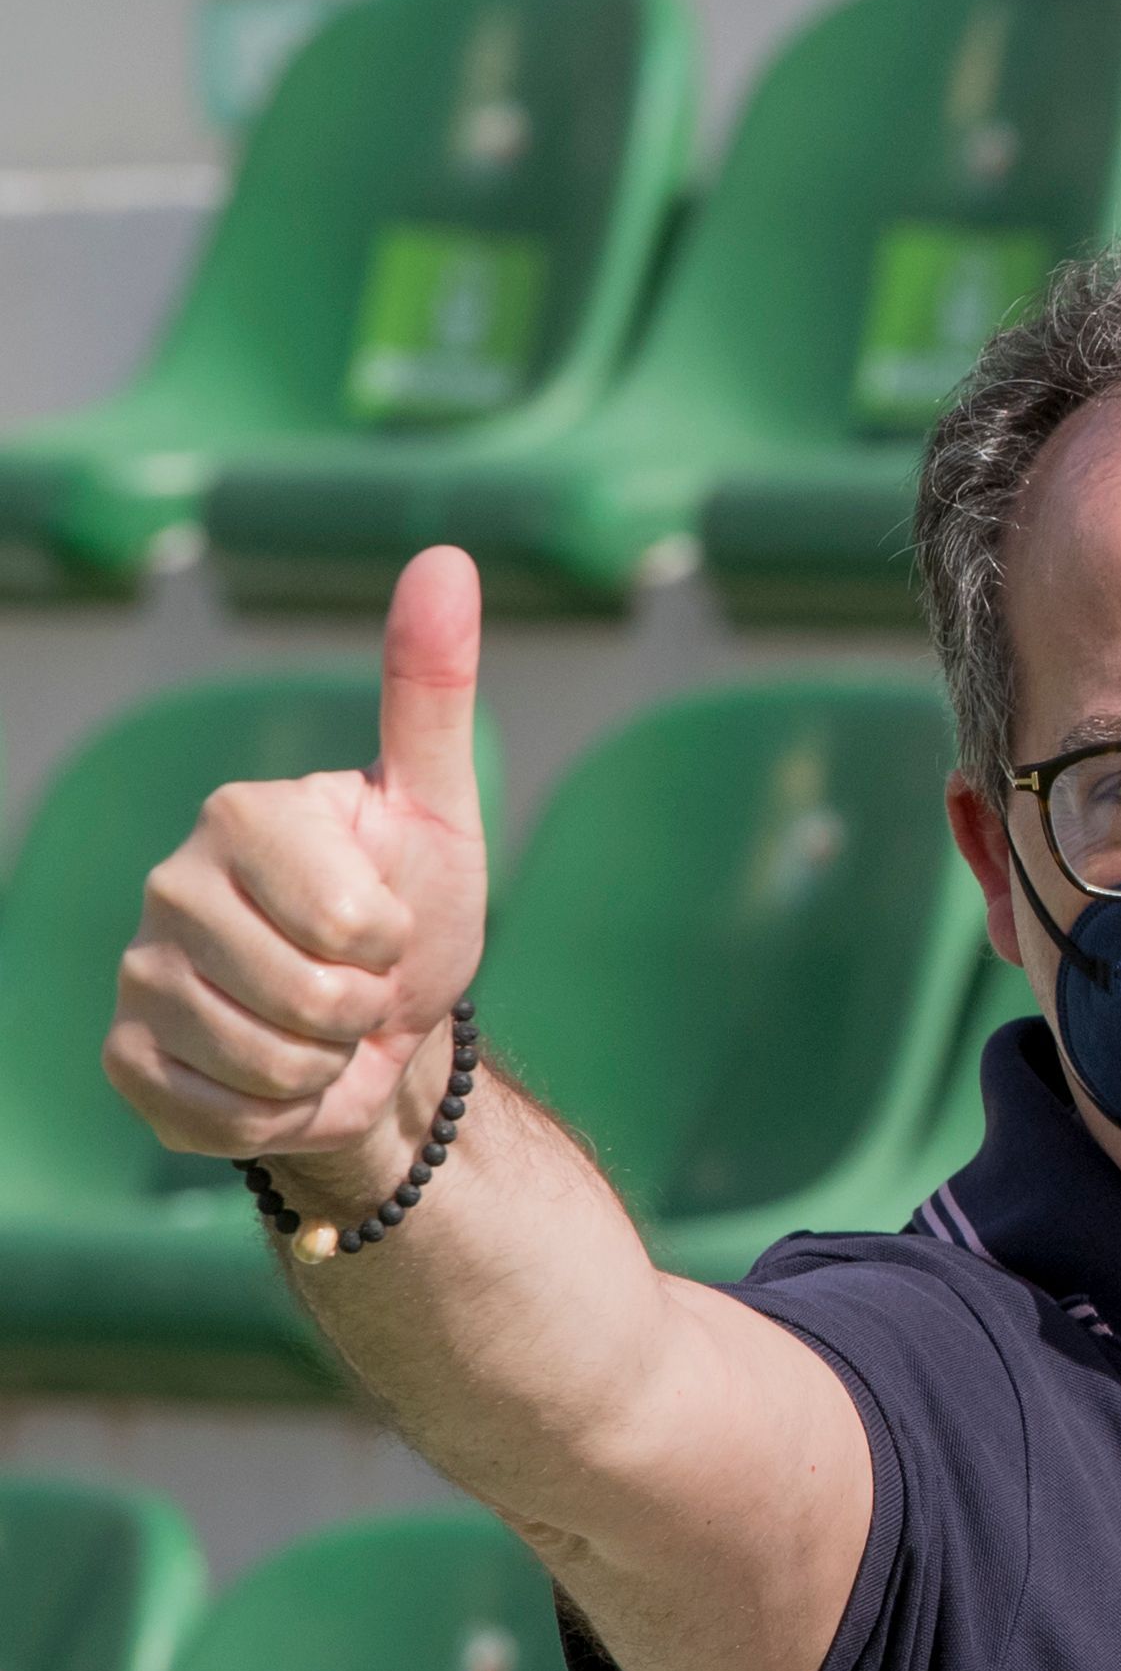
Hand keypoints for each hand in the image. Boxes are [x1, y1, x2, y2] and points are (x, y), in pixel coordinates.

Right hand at [105, 547, 488, 1186]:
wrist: (383, 1029)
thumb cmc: (412, 906)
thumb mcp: (438, 806)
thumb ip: (431, 689)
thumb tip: (444, 556)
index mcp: (241, 814)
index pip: (351, 924)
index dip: (395, 943)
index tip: (390, 924)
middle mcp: (171, 884)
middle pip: (311, 1000)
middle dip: (366, 1012)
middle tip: (362, 987)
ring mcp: (138, 972)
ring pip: (268, 1062)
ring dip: (329, 1066)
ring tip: (329, 1031)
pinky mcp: (126, 1057)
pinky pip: (222, 1113)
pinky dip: (282, 1114)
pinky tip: (284, 1078)